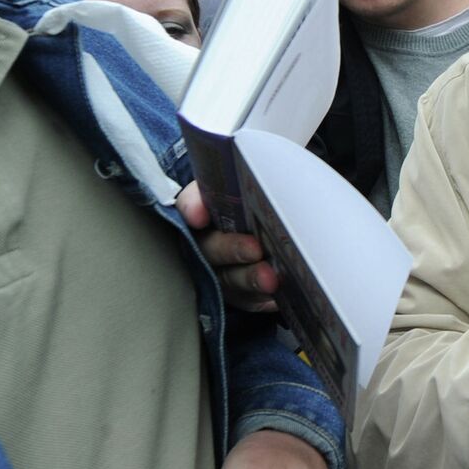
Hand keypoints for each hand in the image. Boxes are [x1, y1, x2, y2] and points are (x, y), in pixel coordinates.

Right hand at [176, 181, 277, 311]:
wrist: (267, 223)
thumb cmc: (258, 201)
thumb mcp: (252, 186)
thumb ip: (254, 177)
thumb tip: (272, 168)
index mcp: (204, 205)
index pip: (189, 202)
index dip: (192, 207)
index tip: (199, 215)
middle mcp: (204, 241)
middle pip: (210, 247)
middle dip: (232, 248)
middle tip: (255, 248)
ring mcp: (219, 271)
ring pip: (229, 278)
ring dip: (250, 278)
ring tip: (271, 278)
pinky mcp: (239, 294)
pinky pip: (249, 300)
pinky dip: (263, 301)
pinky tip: (279, 298)